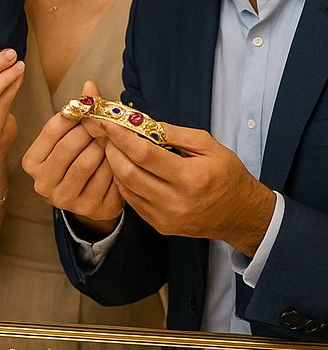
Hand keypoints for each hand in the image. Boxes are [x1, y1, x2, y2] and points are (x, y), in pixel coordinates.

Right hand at [22, 81, 123, 233]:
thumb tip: (90, 83)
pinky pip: (106, 180)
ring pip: (87, 163)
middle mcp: (42, 183)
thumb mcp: (72, 135)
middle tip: (106, 123)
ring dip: (104, 147)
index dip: (74, 115)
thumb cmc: (78, 157)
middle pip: (68, 147)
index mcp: (32, 162)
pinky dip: (116, 165)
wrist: (91, 195)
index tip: (90, 107)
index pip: (52, 130)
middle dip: (90, 131)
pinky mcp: (90, 209)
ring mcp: (65, 199)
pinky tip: (120, 158)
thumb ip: (80, 111)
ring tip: (113, 139)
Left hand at [96, 119, 276, 257]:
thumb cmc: (228, 176)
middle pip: (128, 172)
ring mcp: (166, 218)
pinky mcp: (161, 226)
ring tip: (116, 149)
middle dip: (112, 150)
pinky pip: (132, 201)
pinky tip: (127, 168)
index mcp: (190, 178)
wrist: (241, 215)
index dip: (121, 137)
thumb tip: (142, 123)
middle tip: (109, 135)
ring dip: (115, 165)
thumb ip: (175, 133)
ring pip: (126, 187)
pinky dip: (124, 182)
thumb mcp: (209, 146)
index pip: (144, 154)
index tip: (108, 123)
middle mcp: (175, 202)